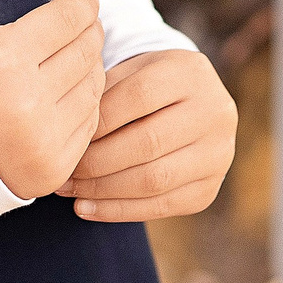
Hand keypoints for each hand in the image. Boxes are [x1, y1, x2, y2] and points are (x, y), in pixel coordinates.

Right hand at [0, 0, 105, 199]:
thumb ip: (31, 31)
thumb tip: (78, 18)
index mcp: (4, 60)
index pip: (65, 20)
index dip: (83, 5)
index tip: (87, 0)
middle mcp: (27, 100)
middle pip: (84, 52)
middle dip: (90, 33)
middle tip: (88, 26)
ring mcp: (43, 139)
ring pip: (93, 87)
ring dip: (90, 68)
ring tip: (80, 60)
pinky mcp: (54, 167)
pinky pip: (89, 122)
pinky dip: (85, 104)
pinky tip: (73, 93)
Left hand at [61, 49, 236, 221]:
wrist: (192, 109)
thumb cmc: (148, 87)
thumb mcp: (132, 72)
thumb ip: (105, 91)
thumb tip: (67, 133)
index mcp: (191, 72)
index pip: (139, 96)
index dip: (99, 119)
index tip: (66, 136)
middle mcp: (215, 112)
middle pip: (149, 142)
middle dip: (97, 161)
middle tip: (63, 171)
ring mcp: (218, 153)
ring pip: (154, 179)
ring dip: (104, 190)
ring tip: (70, 190)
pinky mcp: (209, 188)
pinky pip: (161, 206)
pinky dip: (118, 211)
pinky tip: (87, 208)